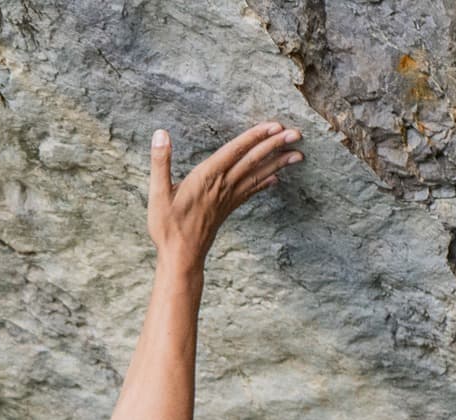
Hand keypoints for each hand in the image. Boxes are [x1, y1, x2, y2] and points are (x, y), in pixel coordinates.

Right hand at [147, 121, 302, 269]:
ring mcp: (227, 198)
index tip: (275, 126)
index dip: (255, 137)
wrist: (181, 257)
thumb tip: (160, 134)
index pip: (235, 151)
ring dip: (278, 163)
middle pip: (253, 161)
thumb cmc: (168, 227)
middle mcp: (222, 185)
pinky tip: (277, 179)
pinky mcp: (228, 209)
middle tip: (297, 134)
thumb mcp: (157, 194)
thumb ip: (160, 162)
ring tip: (298, 154)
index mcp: (206, 177)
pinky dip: (265, 183)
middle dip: (275, 146)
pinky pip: (251, 192)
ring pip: (257, 175)